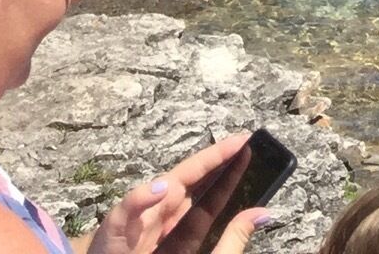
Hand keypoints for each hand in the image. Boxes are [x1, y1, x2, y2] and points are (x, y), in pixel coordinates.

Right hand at [89, 133, 264, 253]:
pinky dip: (142, 196)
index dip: (228, 171)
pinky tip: (162, 187)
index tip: (249, 147)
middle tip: (241, 139)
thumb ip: (230, 237)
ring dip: (189, 171)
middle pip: (189, 182)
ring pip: (162, 187)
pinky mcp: (114, 229)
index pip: (210, 196)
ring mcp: (137, 219)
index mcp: (179, 226)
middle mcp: (160, 216)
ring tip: (220, 154)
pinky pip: (127, 208)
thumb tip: (264, 212)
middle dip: (214, 160)